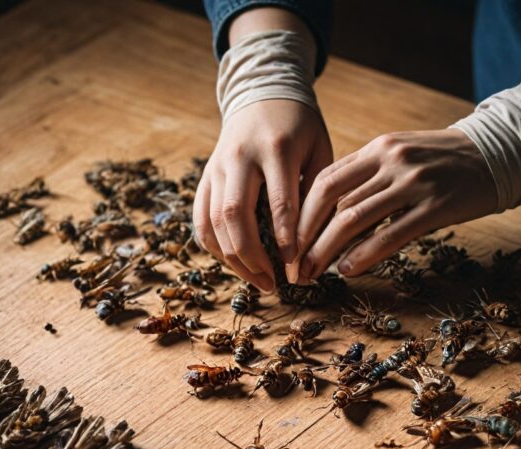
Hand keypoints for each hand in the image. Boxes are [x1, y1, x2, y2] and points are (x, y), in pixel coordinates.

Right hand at [193, 99, 332, 290]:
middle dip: (252, 257)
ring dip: (233, 259)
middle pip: (235, 215)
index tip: (296, 267)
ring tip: (258, 281)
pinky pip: (201, 219)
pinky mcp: (205, 177)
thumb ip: (319, 192)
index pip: (279, 202)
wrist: (262, 93)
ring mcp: (217, 167)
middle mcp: (240, 157)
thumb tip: (317, 243)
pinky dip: (215, 247)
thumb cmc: (300, 127)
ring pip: (213, 221)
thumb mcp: (319, 150)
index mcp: (276, 148)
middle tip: (273, 283)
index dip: (287, 239)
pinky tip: (235, 264)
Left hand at [292, 129, 495, 282]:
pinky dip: (364, 255)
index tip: (289, 241)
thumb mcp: (404, 156)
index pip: (326, 180)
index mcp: (379, 148)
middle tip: (295, 265)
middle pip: (333, 201)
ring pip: (355, 219)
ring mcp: (414, 183)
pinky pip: (391, 234)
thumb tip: (333, 209)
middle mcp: (391, 161)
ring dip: (327, 250)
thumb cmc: (446, 162)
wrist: (499, 153)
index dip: (301, 214)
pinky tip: (348, 270)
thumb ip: (370, 175)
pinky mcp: (436, 206)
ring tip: (314, 273)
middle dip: (307, 236)